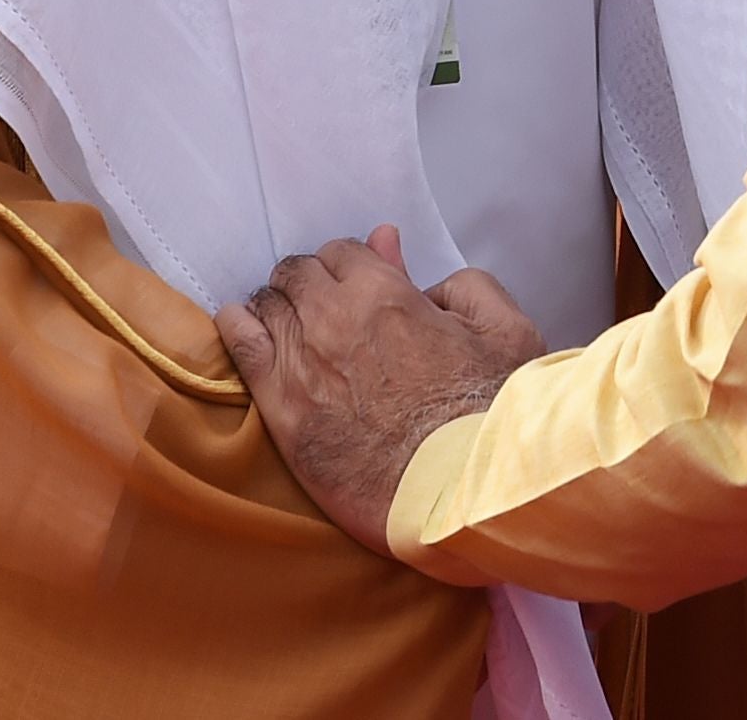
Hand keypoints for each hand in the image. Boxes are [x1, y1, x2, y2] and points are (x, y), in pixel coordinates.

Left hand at [217, 225, 546, 556]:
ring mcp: (301, 360)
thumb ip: (465, 288)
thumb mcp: (507, 332)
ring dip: (278, 306)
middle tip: (322, 308)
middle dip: (310, 282)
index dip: (351, 267)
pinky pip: (241, 345)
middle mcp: (335, 317)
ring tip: (288, 323)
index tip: (356, 288)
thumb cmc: (490, 415)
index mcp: (386, 293)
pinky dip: (239, 327)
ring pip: (267, 304)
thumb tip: (425, 280)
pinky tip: (244, 328)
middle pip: (298, 273)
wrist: (459, 494)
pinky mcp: (281, 408)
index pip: (345, 253)